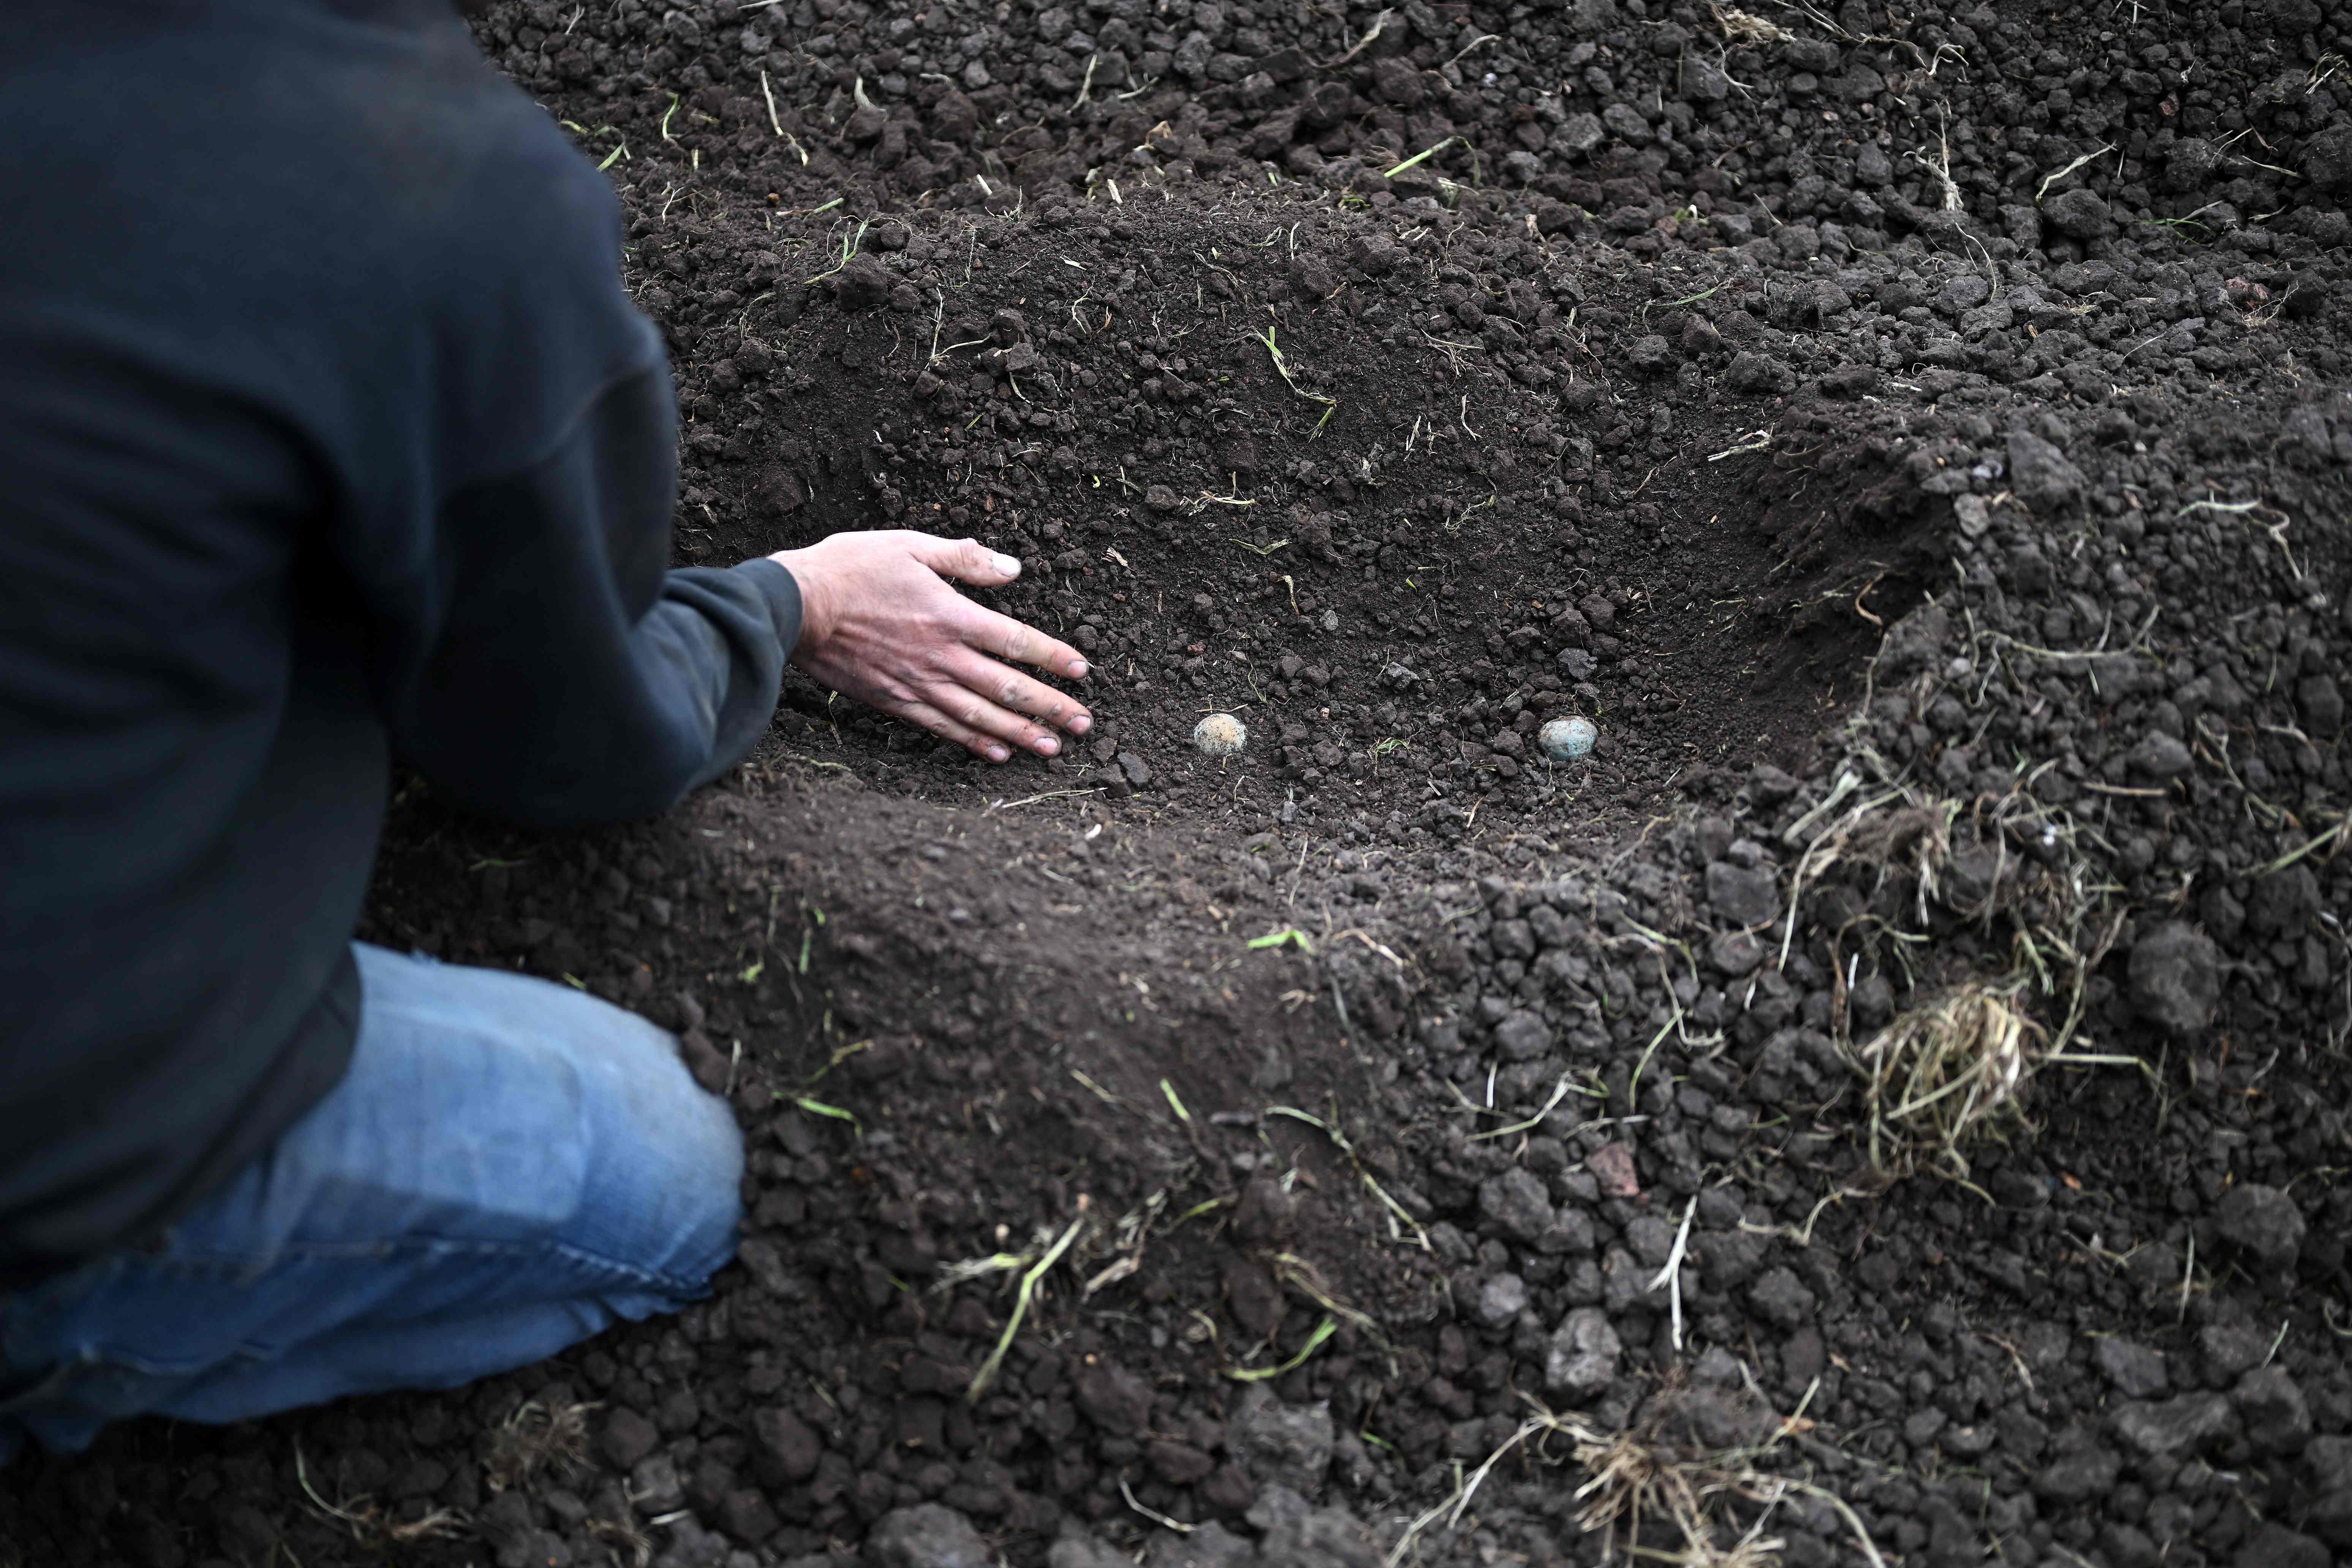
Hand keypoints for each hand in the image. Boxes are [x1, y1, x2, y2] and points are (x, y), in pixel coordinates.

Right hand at [769, 530, 1091, 762]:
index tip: (1082, 671)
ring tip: (1053, 747)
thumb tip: (1013, 569)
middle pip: (1007, 688)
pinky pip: (942, 728)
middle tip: (1084, 725)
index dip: (1053, 658)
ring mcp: (919, 684)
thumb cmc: (852, 568)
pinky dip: (973, 743)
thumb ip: (964, 557)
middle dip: (1050, 708)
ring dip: (1020, 733)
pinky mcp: (895, 701)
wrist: (796, 606)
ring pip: (980, 717)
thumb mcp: (910, 545)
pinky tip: (998, 754)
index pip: (1016, 641)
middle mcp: (941, 657)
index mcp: (950, 616)